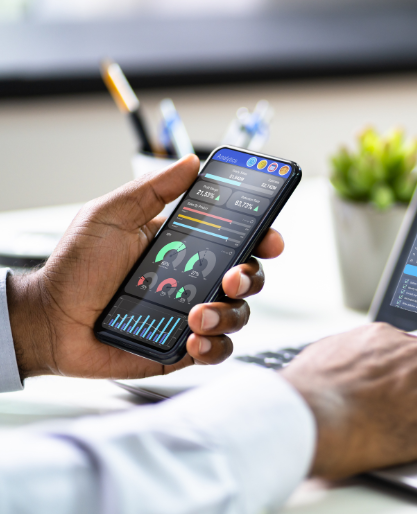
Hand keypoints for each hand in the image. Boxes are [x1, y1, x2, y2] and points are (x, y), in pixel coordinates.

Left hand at [7, 155, 284, 379]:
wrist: (50, 320)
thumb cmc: (75, 267)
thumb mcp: (111, 215)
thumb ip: (153, 189)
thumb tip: (191, 164)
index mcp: (188, 246)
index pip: (239, 239)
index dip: (263, 237)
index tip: (270, 238)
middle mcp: (197, 280)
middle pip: (249, 277)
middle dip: (250, 277)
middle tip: (230, 279)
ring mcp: (193, 314)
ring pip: (238, 315)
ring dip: (227, 314)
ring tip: (196, 316)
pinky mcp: (184, 347)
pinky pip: (217, 349)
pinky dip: (213, 346)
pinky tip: (194, 340)